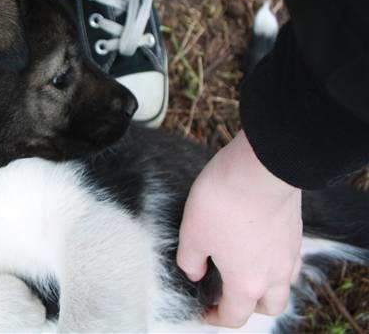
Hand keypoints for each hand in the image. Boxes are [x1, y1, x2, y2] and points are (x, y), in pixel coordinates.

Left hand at [177, 130, 302, 326]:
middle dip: (248, 307)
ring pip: (284, 284)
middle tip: (227, 295)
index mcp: (246, 283)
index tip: (203, 312)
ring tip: (244, 271)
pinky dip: (276, 262)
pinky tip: (260, 247)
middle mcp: (275, 274)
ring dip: (267, 286)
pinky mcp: (296, 230)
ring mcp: (290, 252)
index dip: (215, 318)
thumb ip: (191, 261)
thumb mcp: (192, 233)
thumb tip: (195, 273)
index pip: (234, 316)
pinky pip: (289, 259)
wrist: (260, 168)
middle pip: (269, 306)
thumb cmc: (223, 202)